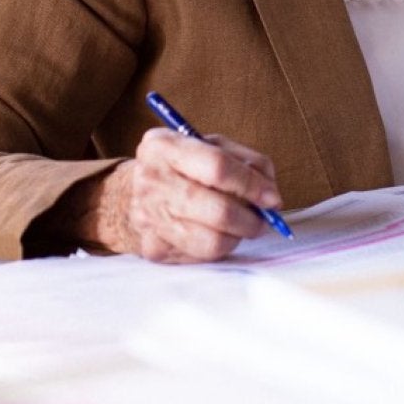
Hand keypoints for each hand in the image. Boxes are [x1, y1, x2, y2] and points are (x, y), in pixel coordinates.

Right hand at [91, 128, 282, 262]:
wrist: (131, 194)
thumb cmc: (183, 167)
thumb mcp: (211, 146)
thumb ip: (247, 161)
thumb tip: (271, 195)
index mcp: (164, 146)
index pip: (218, 167)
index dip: (251, 185)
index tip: (272, 198)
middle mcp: (151, 180)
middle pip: (217, 210)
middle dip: (250, 219)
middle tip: (264, 220)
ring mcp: (149, 217)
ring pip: (212, 241)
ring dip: (237, 237)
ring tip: (241, 226)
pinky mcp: (154, 248)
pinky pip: (201, 257)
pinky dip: (219, 248)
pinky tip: (216, 234)